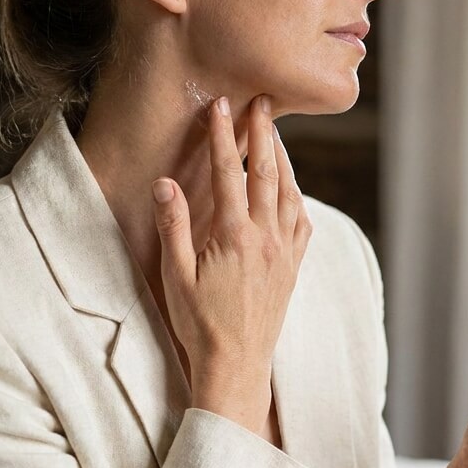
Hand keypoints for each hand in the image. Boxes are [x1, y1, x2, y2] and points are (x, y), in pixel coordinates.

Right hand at [150, 95, 311, 433]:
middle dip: (264, 133)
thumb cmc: (200, 324)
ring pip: (290, 191)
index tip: (222, 106)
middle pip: (268, 172)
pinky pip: (301, 219)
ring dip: (283, 158)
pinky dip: (296, 193)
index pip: (230, 173)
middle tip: (263, 101)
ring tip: (275, 133)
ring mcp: (284, 251)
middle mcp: (266, 238)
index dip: (225, 136)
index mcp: (235, 236)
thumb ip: (174, 225)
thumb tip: (165, 182)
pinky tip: (290, 185)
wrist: (237, 366)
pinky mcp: (292, 266)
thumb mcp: (177, 276)